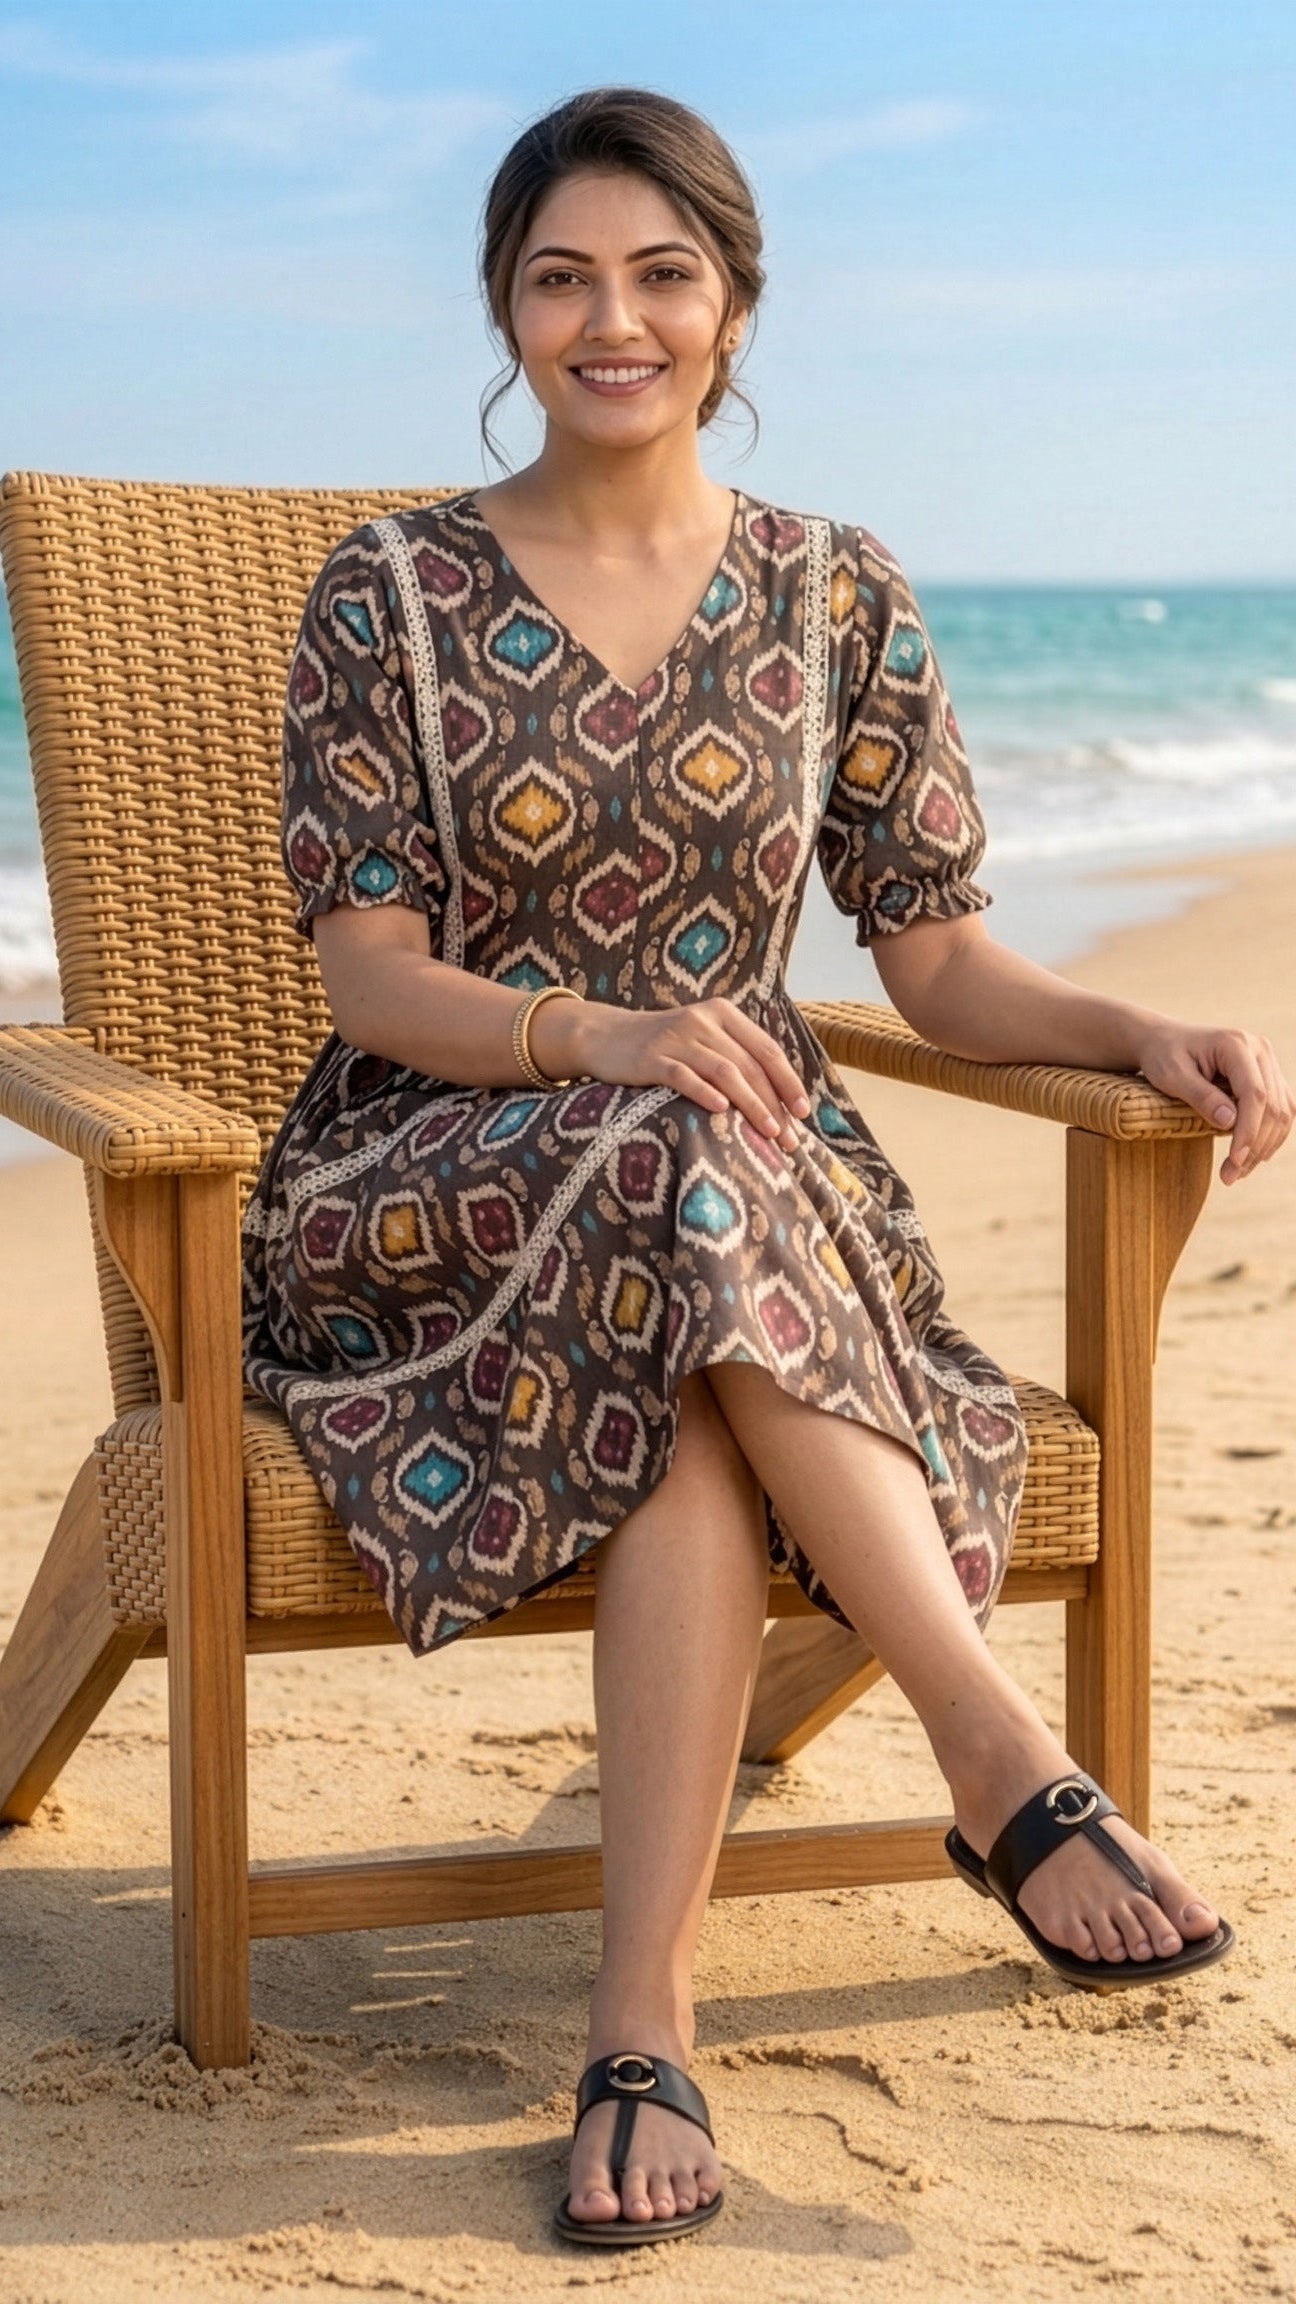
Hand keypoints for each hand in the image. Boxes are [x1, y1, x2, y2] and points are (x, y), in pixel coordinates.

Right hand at [544, 995, 811, 1151]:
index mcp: (724, 1014)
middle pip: (749, 1064)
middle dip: (774, 1103)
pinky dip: (704, 1092)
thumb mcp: (703, 1040)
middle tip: (788, 1137)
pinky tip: (721, 1110)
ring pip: (724, 1071)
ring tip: (768, 1132)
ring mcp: (676, 1037)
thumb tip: (780, 1100)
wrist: (606, 1036)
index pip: (766, 1049)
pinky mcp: (651, 1057)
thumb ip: (736, 1056)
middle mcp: (703, 1020)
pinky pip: (683, 1075)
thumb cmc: (665, 1047)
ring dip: (750, 1103)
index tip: (804, 1112)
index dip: (788, 1081)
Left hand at [1135, 1020, 1294, 1184]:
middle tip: (1230, 1177)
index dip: (1249, 1132)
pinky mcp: (1268, 1076)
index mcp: (1236, 1044)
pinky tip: (1252, 1156)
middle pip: (1273, 1106)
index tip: (1234, 1162)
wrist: (1164, 1041)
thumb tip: (1229, 1122)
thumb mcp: (1172, 1075)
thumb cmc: (1163, 1056)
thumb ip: (1201, 1096)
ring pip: (1283, 1111)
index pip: (1255, 1094)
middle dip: (1255, 1146)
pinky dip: (1269, 1135)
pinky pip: (1281, 1109)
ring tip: (1237, 1173)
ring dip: (1265, 1146)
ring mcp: (1267, 1062)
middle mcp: (1260, 1049)